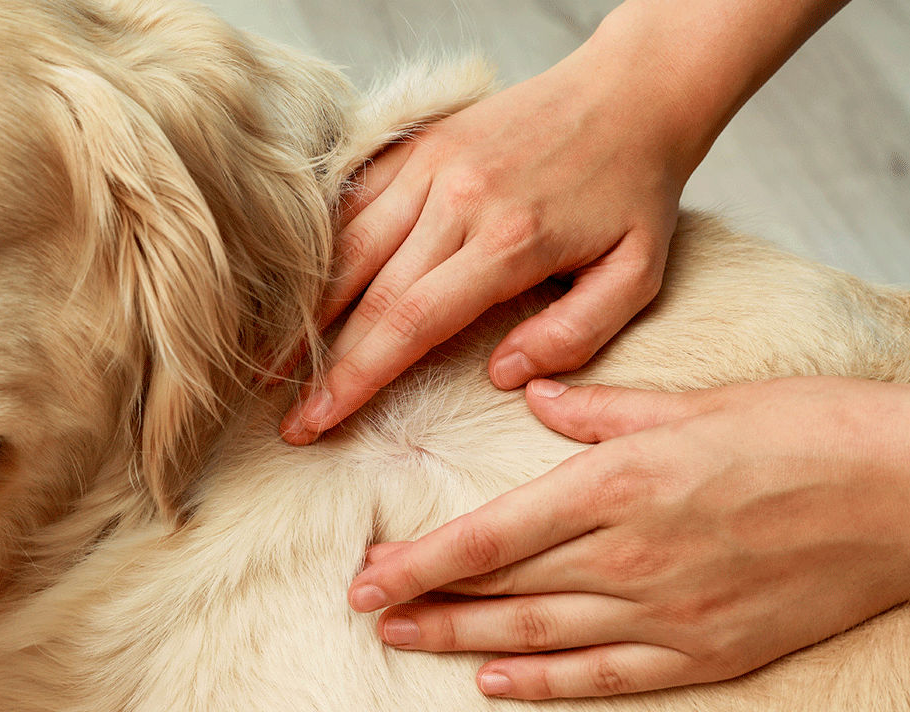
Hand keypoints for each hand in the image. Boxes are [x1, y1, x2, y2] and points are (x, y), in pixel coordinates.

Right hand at [280, 0, 850, 445]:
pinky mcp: (420, 144)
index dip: (356, 379)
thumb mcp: (638, 273)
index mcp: (509, 240)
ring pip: (347, 247)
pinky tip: (301, 292)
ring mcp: (432, 165)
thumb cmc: (636, 190)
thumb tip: (504, 376)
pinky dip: (323, 249)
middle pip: (366, 294)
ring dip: (306, 311)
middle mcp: (458, 199)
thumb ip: (575, 334)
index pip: (410, 322)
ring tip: (272, 363)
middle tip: (288, 418)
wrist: (633, 91)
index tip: (318, 422)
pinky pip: (355, 201)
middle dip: (321, 364)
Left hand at [348, 377, 909, 698]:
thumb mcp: (691, 401)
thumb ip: (598, 409)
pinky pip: (607, 676)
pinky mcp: (705, 652)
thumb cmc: (804, 431)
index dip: (420, 560)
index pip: (490, 534)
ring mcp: (667, 613)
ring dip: (463, 640)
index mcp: (619, 484)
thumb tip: (534, 395)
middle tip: (367, 609)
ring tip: (408, 640)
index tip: (365, 575)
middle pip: (502, 588)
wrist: (906, 495)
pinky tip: (497, 680)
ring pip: (539, 636)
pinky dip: (546, 681)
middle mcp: (630, 557)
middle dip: (425, 601)